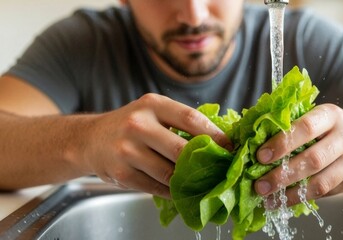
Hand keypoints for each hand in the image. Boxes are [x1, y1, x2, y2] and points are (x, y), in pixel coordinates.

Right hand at [78, 93, 230, 197]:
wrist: (91, 139)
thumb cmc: (130, 125)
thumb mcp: (152, 111)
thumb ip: (179, 121)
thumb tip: (219, 139)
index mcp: (152, 104)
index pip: (191, 118)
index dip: (215, 135)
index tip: (230, 147)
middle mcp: (138, 125)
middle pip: (182, 149)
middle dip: (205, 162)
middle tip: (221, 169)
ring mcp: (127, 150)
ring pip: (170, 173)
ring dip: (190, 181)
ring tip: (205, 182)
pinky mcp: (121, 174)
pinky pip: (156, 188)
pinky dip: (172, 192)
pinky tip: (182, 190)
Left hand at [254, 104, 342, 205]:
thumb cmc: (331, 126)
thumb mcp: (317, 116)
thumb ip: (291, 125)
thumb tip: (254, 140)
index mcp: (331, 115)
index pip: (306, 128)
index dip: (282, 143)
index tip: (261, 156)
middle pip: (313, 160)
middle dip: (282, 175)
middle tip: (260, 185)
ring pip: (321, 182)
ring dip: (291, 194)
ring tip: (270, 199)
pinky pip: (325, 193)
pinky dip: (302, 198)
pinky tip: (285, 200)